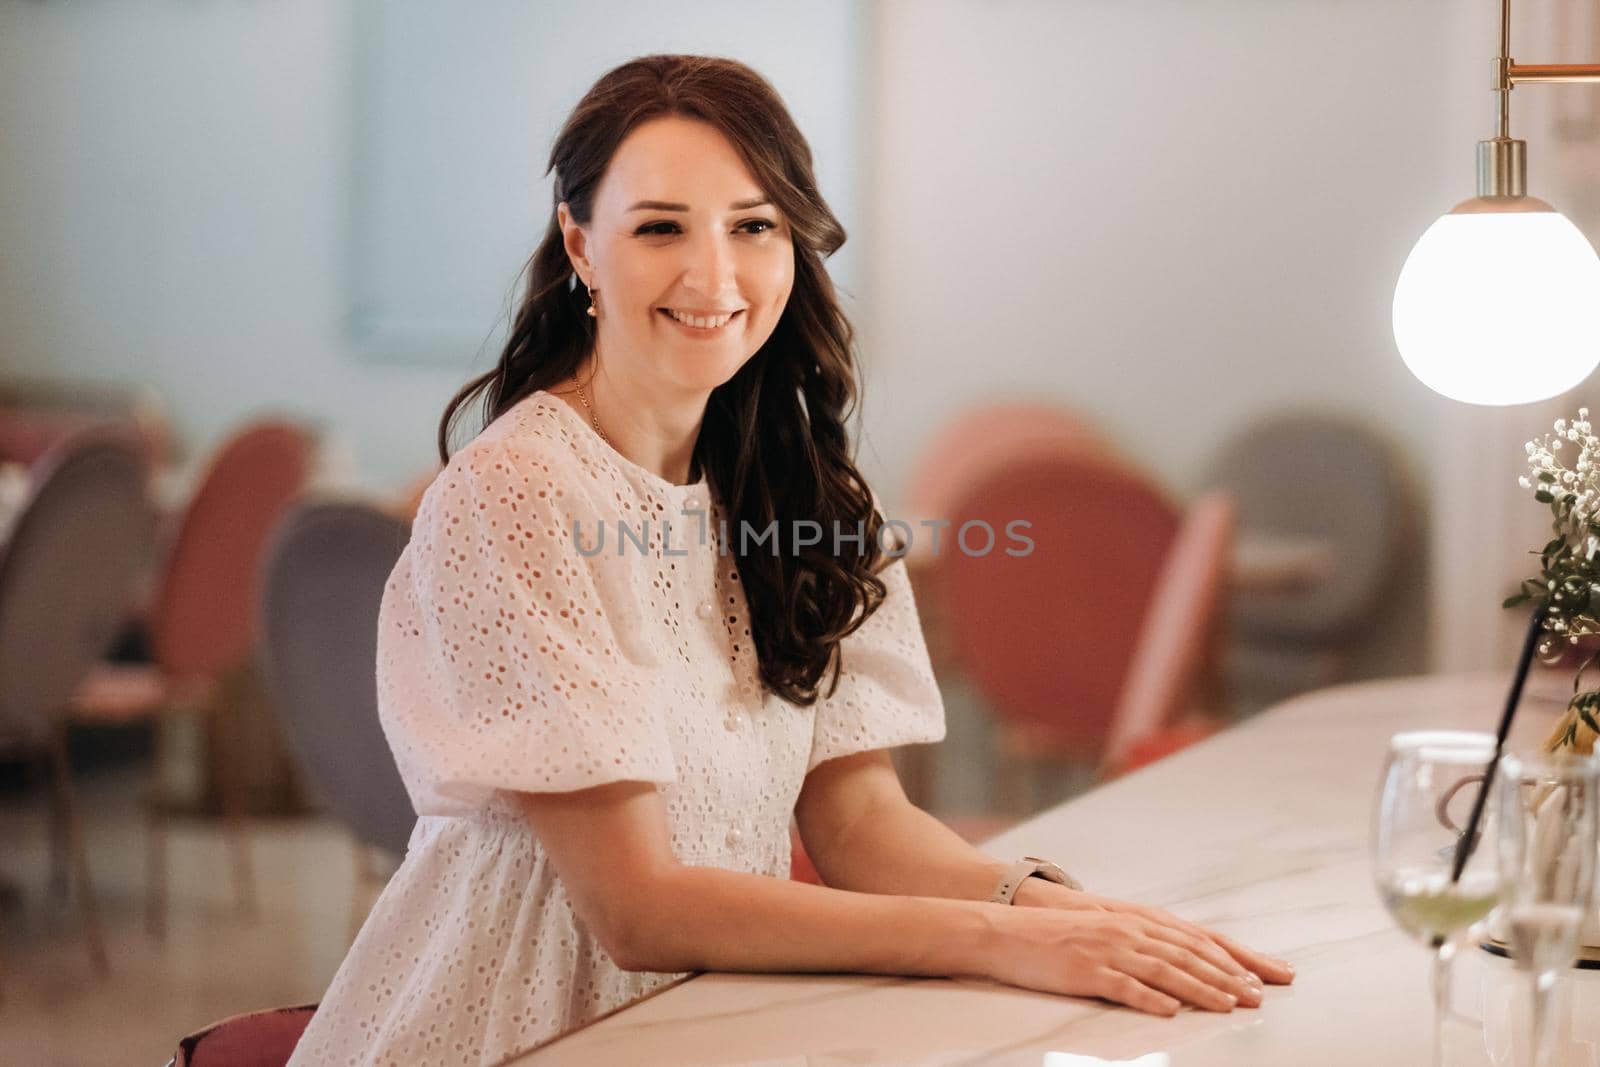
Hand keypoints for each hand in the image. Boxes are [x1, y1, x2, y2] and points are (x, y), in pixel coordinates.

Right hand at [1012, 878, 1295, 996]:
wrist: (1007, 930)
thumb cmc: (1055, 934)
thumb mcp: (1105, 929)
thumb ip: (1141, 941)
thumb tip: (1180, 961)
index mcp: (1135, 920)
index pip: (1196, 939)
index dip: (1233, 957)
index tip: (1263, 974)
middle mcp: (1128, 930)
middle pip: (1189, 954)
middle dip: (1228, 975)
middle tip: (1258, 995)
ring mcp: (1109, 950)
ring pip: (1166, 970)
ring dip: (1202, 988)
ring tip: (1229, 1005)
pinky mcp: (1088, 970)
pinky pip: (1126, 986)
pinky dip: (1152, 999)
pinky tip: (1172, 1011)